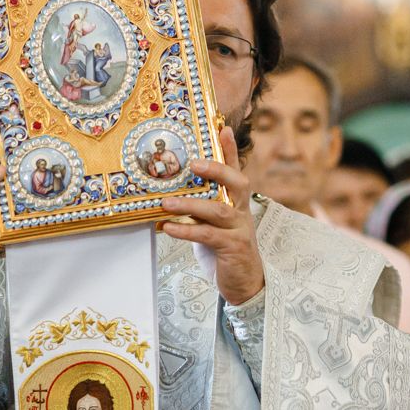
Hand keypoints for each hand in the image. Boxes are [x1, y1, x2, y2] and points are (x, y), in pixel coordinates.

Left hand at [160, 126, 264, 304]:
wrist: (243, 282)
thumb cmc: (223, 247)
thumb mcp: (212, 221)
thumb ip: (202, 203)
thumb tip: (173, 189)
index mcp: (237, 201)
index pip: (235, 170)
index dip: (230, 149)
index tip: (222, 127)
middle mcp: (242, 210)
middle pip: (236, 183)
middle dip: (216, 170)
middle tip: (193, 164)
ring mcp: (240, 229)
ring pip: (218, 210)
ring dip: (190, 205)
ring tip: (166, 203)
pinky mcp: (233, 248)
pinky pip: (208, 235)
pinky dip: (186, 230)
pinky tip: (167, 227)